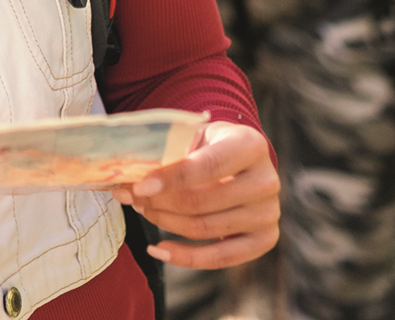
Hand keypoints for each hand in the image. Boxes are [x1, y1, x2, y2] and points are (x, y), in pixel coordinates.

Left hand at [115, 119, 278, 270]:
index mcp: (250, 146)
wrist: (240, 159)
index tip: (139, 187)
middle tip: (132, 197)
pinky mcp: (264, 239)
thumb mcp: (193, 136)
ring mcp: (268, 213)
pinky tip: (158, 249)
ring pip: (204, 228)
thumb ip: (166, 153)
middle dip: (159, 202)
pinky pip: (219, 258)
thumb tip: (125, 181)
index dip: (171, 179)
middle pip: (202, 202)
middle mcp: (266, 180)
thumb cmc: (209, 145)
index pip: (208, 167)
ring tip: (143, 211)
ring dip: (165, 223)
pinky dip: (184, 257)